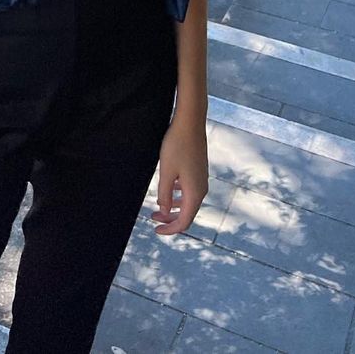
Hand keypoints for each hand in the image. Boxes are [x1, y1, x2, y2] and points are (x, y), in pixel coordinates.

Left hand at [151, 116, 207, 235]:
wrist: (190, 123)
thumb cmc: (177, 145)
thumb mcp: (166, 171)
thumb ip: (164, 193)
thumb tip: (164, 209)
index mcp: (194, 193)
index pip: (184, 221)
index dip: (170, 229)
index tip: (155, 230)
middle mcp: (201, 189)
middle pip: (187, 214)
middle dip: (170, 219)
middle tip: (153, 219)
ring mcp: (201, 180)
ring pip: (188, 202)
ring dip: (173, 207)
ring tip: (157, 208)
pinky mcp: (199, 171)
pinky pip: (189, 191)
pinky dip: (178, 196)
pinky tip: (169, 191)